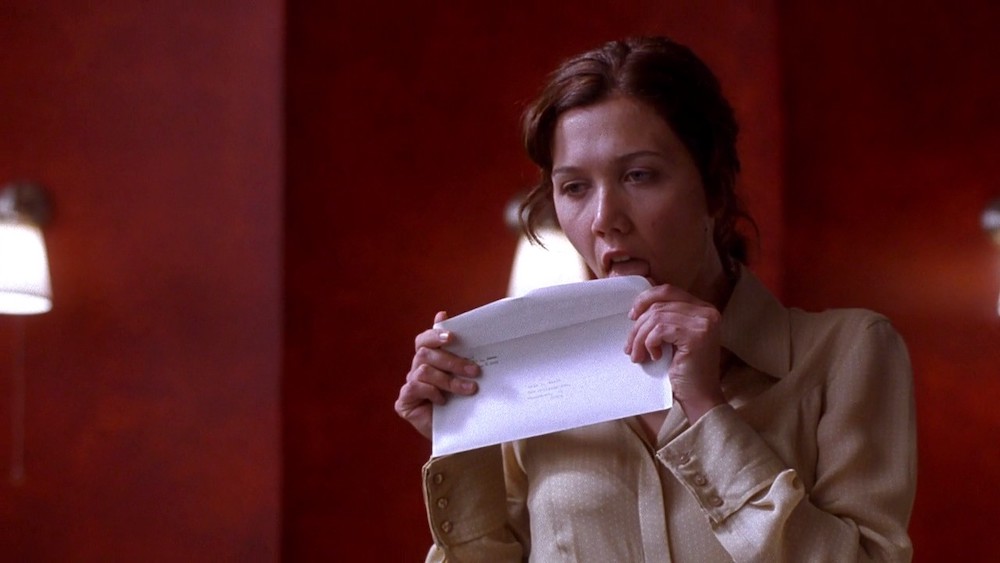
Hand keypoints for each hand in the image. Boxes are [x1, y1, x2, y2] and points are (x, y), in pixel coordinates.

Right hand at [395, 311, 480, 439]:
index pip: (424, 340)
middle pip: (426, 354)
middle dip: (452, 361)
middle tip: (475, 370)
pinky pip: (415, 387)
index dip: (434, 335)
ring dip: (449, 380)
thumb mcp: (464, 377)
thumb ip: (460, 354)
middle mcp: (416, 369)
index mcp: (429, 359)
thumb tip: (452, 320)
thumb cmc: (460, 402)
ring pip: (424, 370)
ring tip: (470, 389)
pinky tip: (443, 401)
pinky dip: (432, 392)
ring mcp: (409, 385)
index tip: (451, 336)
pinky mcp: (404, 401)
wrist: (457, 433)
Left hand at [625, 284, 725, 422]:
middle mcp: (707, 312)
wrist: (700, 398)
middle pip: (659, 304)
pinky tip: (654, 357)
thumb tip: (637, 309)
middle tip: (630, 346)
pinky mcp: (697, 335)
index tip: (632, 316)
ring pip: (656, 317)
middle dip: (638, 326)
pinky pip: (660, 330)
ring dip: (640, 338)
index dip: (646, 299)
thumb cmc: (685, 372)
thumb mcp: (674, 339)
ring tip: (638, 355)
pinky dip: (649, 343)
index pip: (668, 291)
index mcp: (703, 309)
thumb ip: (665, 320)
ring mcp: (704, 323)